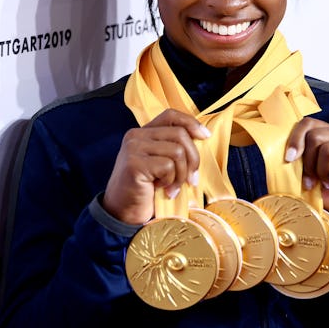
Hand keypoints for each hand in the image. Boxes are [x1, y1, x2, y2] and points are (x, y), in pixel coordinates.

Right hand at [103, 109, 209, 224]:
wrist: (123, 212)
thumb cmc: (147, 189)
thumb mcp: (161, 162)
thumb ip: (174, 147)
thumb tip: (203, 136)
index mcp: (143, 132)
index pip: (171, 115)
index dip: (191, 123)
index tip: (205, 136)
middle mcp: (136, 135)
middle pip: (180, 134)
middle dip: (193, 159)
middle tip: (191, 179)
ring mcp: (133, 148)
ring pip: (177, 151)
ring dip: (181, 174)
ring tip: (172, 187)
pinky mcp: (134, 163)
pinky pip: (168, 166)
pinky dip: (171, 181)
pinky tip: (161, 189)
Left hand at [285, 117, 328, 222]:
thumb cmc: (328, 189)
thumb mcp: (309, 171)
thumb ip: (300, 158)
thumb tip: (286, 154)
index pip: (308, 123)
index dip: (295, 139)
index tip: (289, 158)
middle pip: (315, 136)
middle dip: (309, 162)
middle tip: (313, 179)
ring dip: (323, 172)